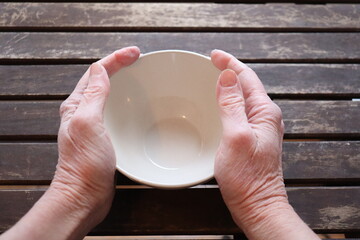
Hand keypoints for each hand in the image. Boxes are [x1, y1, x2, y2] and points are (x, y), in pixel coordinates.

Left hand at [0, 46, 139, 239]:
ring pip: (110, 96)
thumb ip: (93, 96)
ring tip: (140, 76)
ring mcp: (95, 125)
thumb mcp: (88, 124)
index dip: (115, 59)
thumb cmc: (85, 163)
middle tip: (139, 60)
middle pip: (102, 80)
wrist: (85, 195)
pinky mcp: (106, 137)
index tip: (135, 53)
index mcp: (77, 105)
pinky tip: (138, 107)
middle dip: (119, 66)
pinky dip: (128, 103)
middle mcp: (84, 112)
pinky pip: (117, 113)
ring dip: (123, 82)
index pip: (96, 73)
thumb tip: (100, 70)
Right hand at [211, 50, 318, 239]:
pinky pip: (240, 113)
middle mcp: (265, 117)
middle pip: (246, 86)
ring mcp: (260, 129)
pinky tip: (217, 107)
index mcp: (264, 112)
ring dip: (228, 87)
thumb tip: (228, 76)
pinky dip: (228, 103)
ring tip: (212, 79)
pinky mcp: (252, 139)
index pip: (247, 78)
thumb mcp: (236, 136)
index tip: (214, 55)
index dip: (230, 64)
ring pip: (243, 99)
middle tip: (210, 64)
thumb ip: (232, 105)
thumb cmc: (247, 176)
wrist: (257, 205)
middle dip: (230, 71)